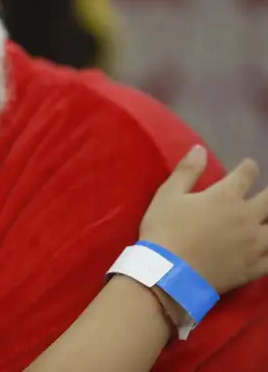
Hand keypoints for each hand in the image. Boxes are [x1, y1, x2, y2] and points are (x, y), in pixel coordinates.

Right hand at [139, 145, 267, 293]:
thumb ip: (187, 171)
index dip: (248, 167)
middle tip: (266, 193)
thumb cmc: (164, 230)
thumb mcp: (168, 195)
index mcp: (226, 196)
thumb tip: (200, 148)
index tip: (247, 166)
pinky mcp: (255, 267)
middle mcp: (247, 216)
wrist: (167, 273)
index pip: (246, 174)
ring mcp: (255, 244)